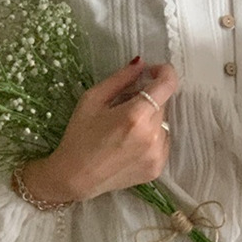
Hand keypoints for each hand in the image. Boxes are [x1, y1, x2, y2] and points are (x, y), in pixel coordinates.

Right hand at [23, 58, 177, 201]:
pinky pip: (162, 142)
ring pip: (164, 123)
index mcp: (135, 115)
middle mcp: (152, 135)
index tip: (153, 72)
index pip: (168, 85)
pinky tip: (129, 144)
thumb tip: (141, 64)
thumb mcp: (93, 99)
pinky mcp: (158, 168)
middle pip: (163, 104)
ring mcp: (157, 154)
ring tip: (125, 129)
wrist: (74, 178)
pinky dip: (151, 138)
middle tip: (125, 105)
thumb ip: (120, 79)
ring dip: (150, 119)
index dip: (164, 72)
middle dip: (148, 98)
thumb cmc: (79, 136)